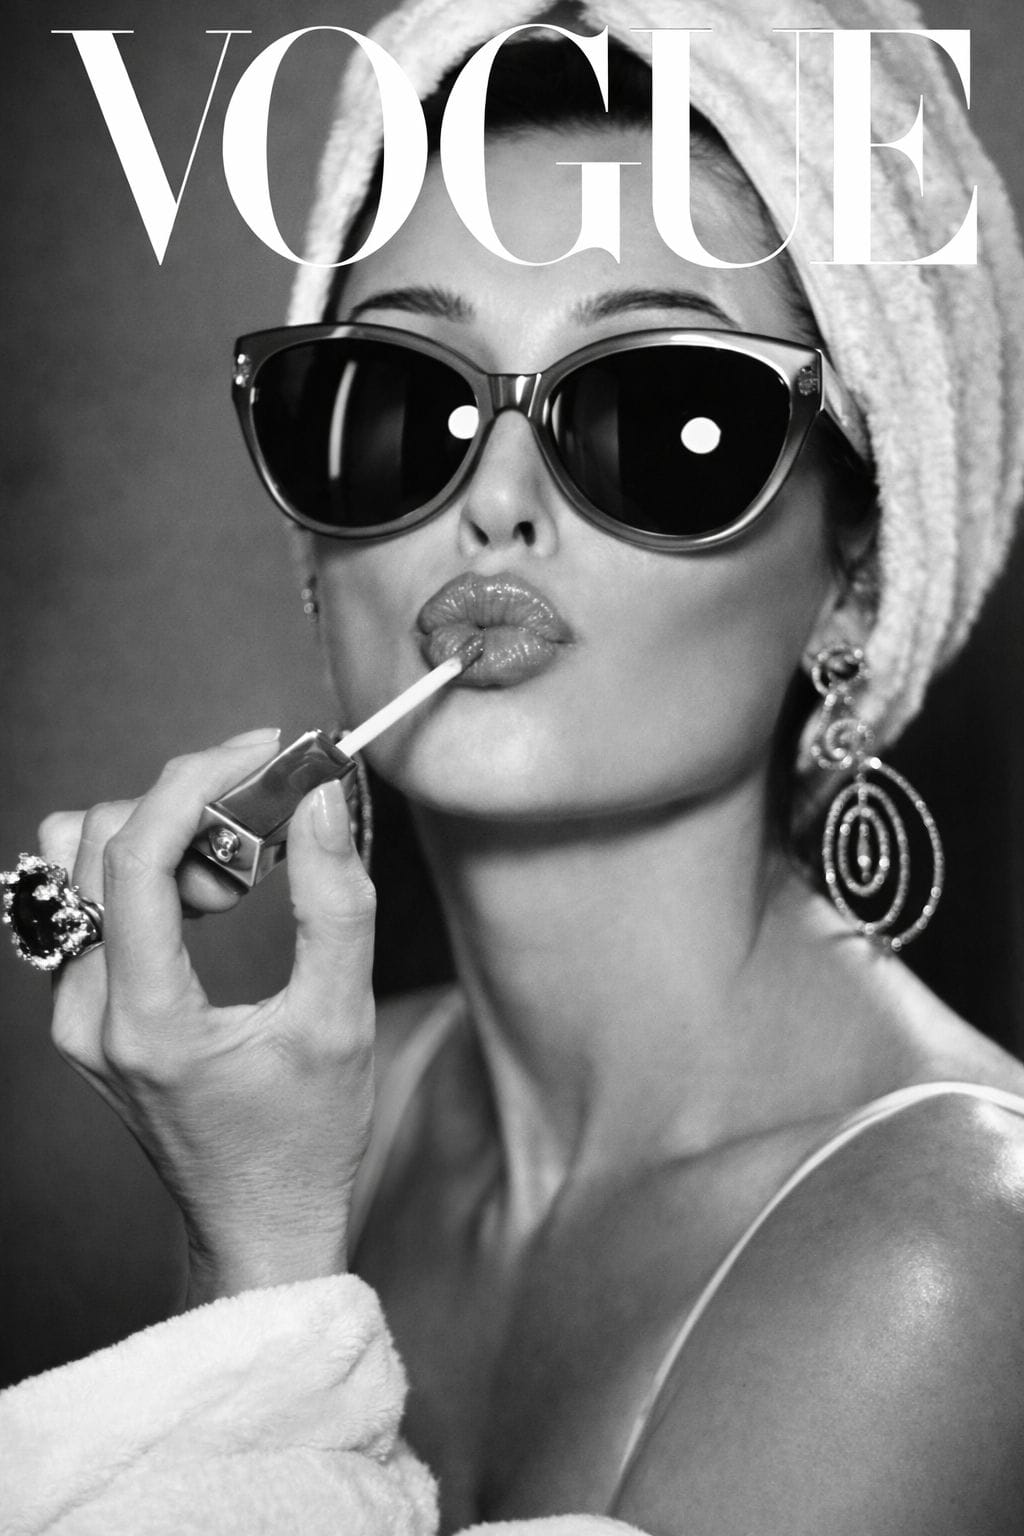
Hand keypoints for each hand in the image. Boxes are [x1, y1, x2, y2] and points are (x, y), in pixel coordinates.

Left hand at [38, 729, 377, 1304]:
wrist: (257, 1225)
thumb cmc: (304, 1140)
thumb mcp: (341, 1020)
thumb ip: (337, 904)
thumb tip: (321, 800)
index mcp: (146, 1021)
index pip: (133, 857)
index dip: (195, 782)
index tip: (262, 754)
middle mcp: (86, 1015)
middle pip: (92, 843)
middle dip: (184, 810)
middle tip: (264, 834)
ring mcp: (72, 1016)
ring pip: (74, 866)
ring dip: (156, 840)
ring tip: (231, 883)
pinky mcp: (81, 1013)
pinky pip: (84, 903)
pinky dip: (144, 875)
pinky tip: (206, 907)